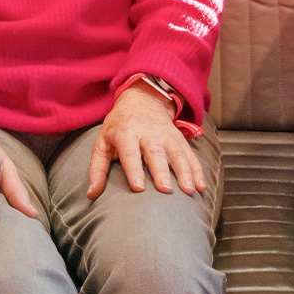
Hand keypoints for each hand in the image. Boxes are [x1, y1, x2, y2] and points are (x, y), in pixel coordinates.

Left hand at [86, 82, 208, 199]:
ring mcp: (166, 134)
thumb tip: (92, 194)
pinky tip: (201, 185)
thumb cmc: (119, 126)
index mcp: (125, 132)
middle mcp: (147, 132)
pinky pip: (190, 153)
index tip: (139, 188)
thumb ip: (97, 168)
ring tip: (189, 190)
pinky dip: (197, 169)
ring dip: (185, 172)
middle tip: (166, 190)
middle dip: (161, 171)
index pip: (130, 152)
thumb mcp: (103, 142)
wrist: (142, 99)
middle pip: (156, 153)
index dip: (134, 169)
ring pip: (177, 153)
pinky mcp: (179, 137)